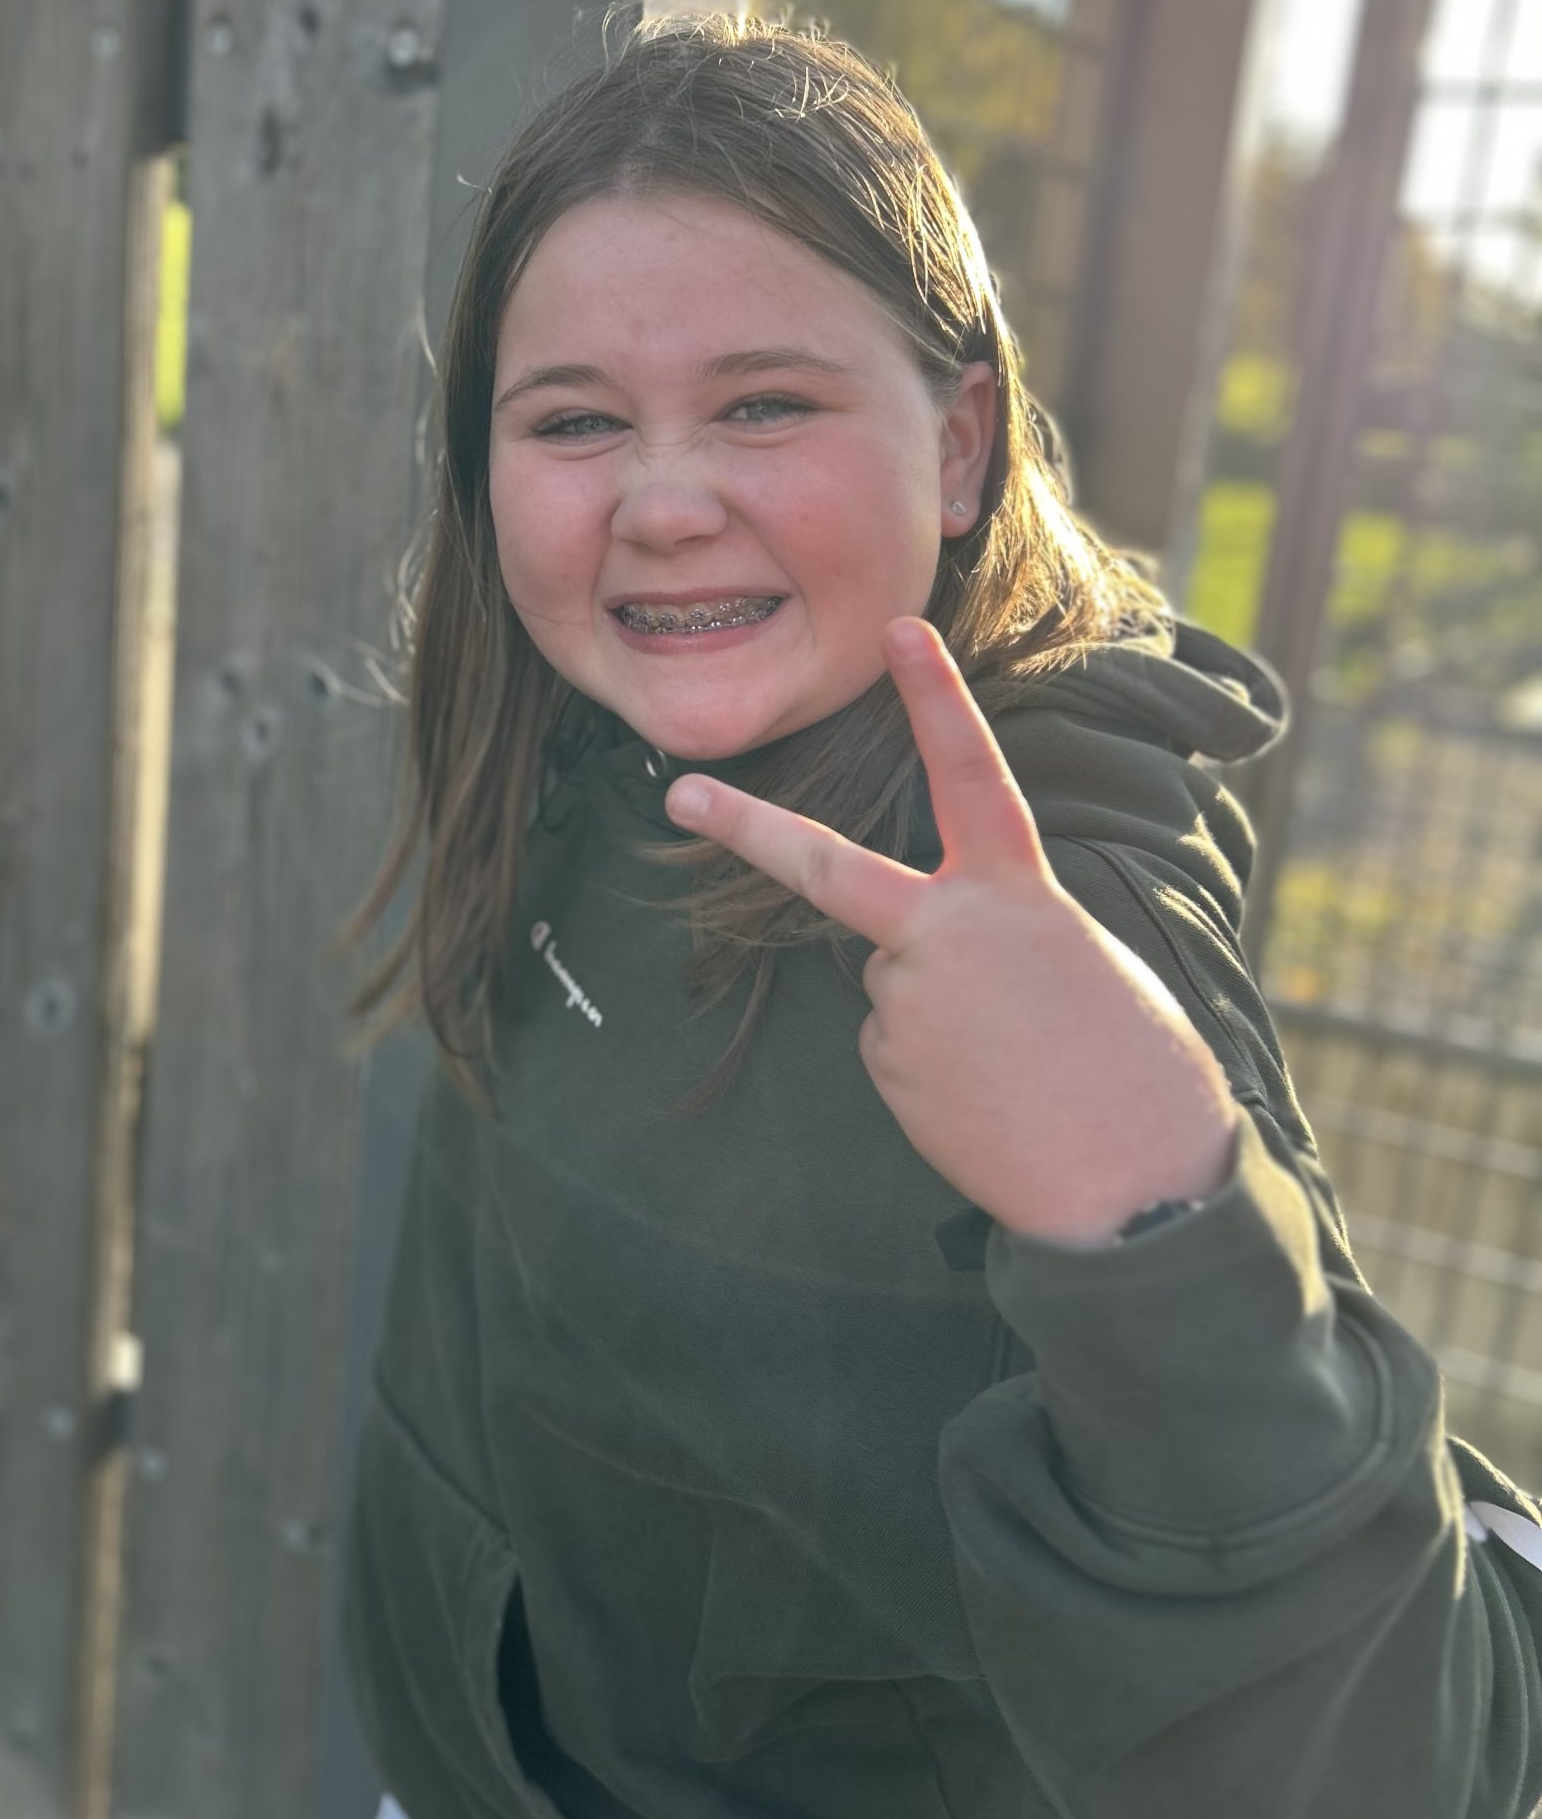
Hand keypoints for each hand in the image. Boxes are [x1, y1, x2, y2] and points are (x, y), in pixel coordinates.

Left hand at [664, 618, 1237, 1245]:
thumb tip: (939, 963)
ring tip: (1020, 1065)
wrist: (1133, 1188)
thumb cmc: (1139, 1072)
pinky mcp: (887, 1068)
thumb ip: (1002, 934)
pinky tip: (991, 1098)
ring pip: (896, 984)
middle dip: (746, 828)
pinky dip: (938, 1068)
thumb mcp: (1085, 962)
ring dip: (944, 1017)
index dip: (937, 698)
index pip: (970, 773)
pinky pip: (900, 1047)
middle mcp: (943, 933)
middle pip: (824, 868)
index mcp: (1014, 894)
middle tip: (679, 795)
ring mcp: (903, 1002)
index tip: (903, 630)